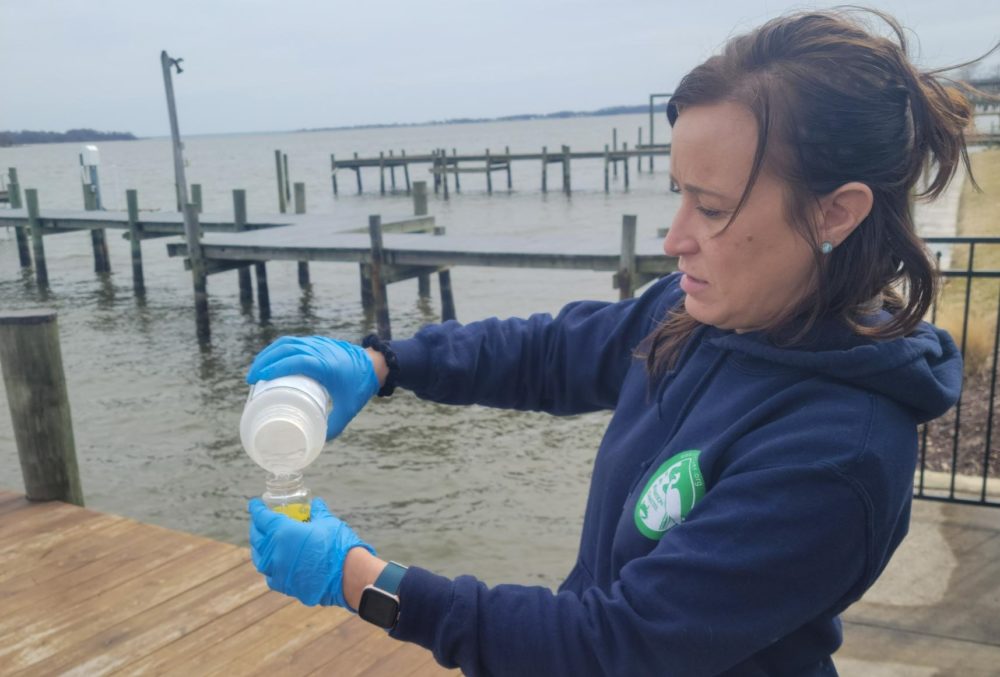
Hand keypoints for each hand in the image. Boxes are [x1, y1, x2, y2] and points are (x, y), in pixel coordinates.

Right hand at [246, 336, 379, 438]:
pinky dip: (278, 350)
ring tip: (257, 370)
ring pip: (287, 342)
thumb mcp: (348, 408)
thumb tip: (317, 441)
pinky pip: (294, 342)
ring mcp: (318, 343)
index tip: (258, 379)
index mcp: (325, 364)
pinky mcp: (318, 342)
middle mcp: (319, 350)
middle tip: (251, 379)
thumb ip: (334, 426)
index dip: (274, 367)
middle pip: (284, 349)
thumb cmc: (361, 386)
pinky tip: (272, 361)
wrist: (376, 364)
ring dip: (269, 354)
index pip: (294, 360)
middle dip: (264, 361)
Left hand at [248, 497, 374, 607]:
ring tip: (263, 542)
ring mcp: (277, 571)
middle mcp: (274, 552)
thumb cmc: (337, 544)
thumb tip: (316, 503)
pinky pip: (270, 575)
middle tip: (259, 521)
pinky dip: (270, 567)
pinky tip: (276, 563)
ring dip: (259, 548)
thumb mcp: (328, 522)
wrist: (348, 575)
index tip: (254, 504)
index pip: (262, 518)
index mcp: (282, 532)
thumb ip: (318, 512)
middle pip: (256, 538)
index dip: (257, 509)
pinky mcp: (284, 586)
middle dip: (256, 528)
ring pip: (259, 558)